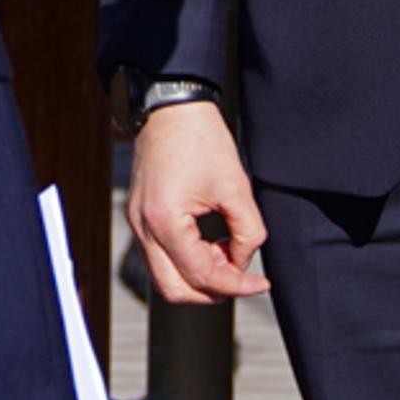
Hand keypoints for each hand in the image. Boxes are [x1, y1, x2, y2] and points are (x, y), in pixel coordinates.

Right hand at [127, 100, 269, 302]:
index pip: (201, 276)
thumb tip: (243, 263)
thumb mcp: (236, 187)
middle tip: (243, 279)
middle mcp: (143, 227)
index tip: (261, 283)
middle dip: (212, 292)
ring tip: (229, 255)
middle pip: (174, 290)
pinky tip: (212, 244)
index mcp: (164, 221)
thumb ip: (248, 233)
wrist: (171, 107)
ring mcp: (138, 223)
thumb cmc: (201, 139)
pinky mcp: (141, 216)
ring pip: (165, 277)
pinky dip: (187, 261)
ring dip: (199, 277)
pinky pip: (161, 256)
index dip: (237, 286)